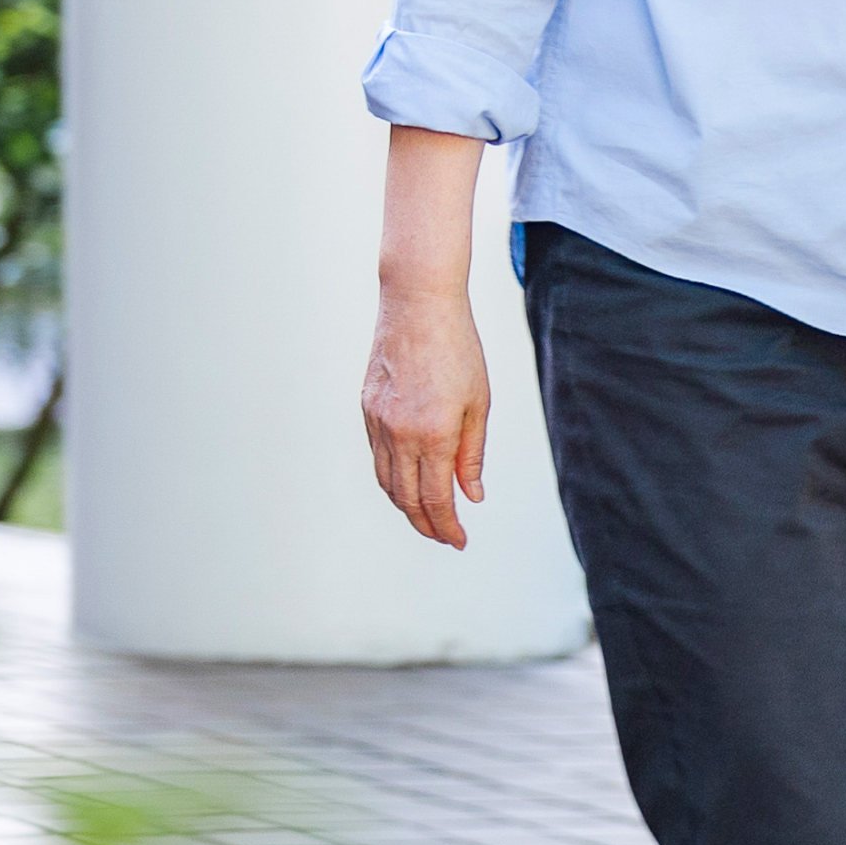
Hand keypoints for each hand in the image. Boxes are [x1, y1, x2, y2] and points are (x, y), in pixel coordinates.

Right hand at [361, 286, 492, 547]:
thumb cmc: (457, 347)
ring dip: (405, 505)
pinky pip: (378, 455)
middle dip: (426, 524)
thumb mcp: (478, 402)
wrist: (418, 303)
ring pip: (387, 481)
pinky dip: (391, 476)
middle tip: (443, 536)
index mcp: (433, 434)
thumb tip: (471, 495)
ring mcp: (378, 421)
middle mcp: (400, 433)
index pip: (436, 499)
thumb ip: (472, 454)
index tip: (459, 541)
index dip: (447, 527)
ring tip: (426, 515)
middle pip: (407, 498)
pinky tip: (407, 478)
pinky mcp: (367, 407)